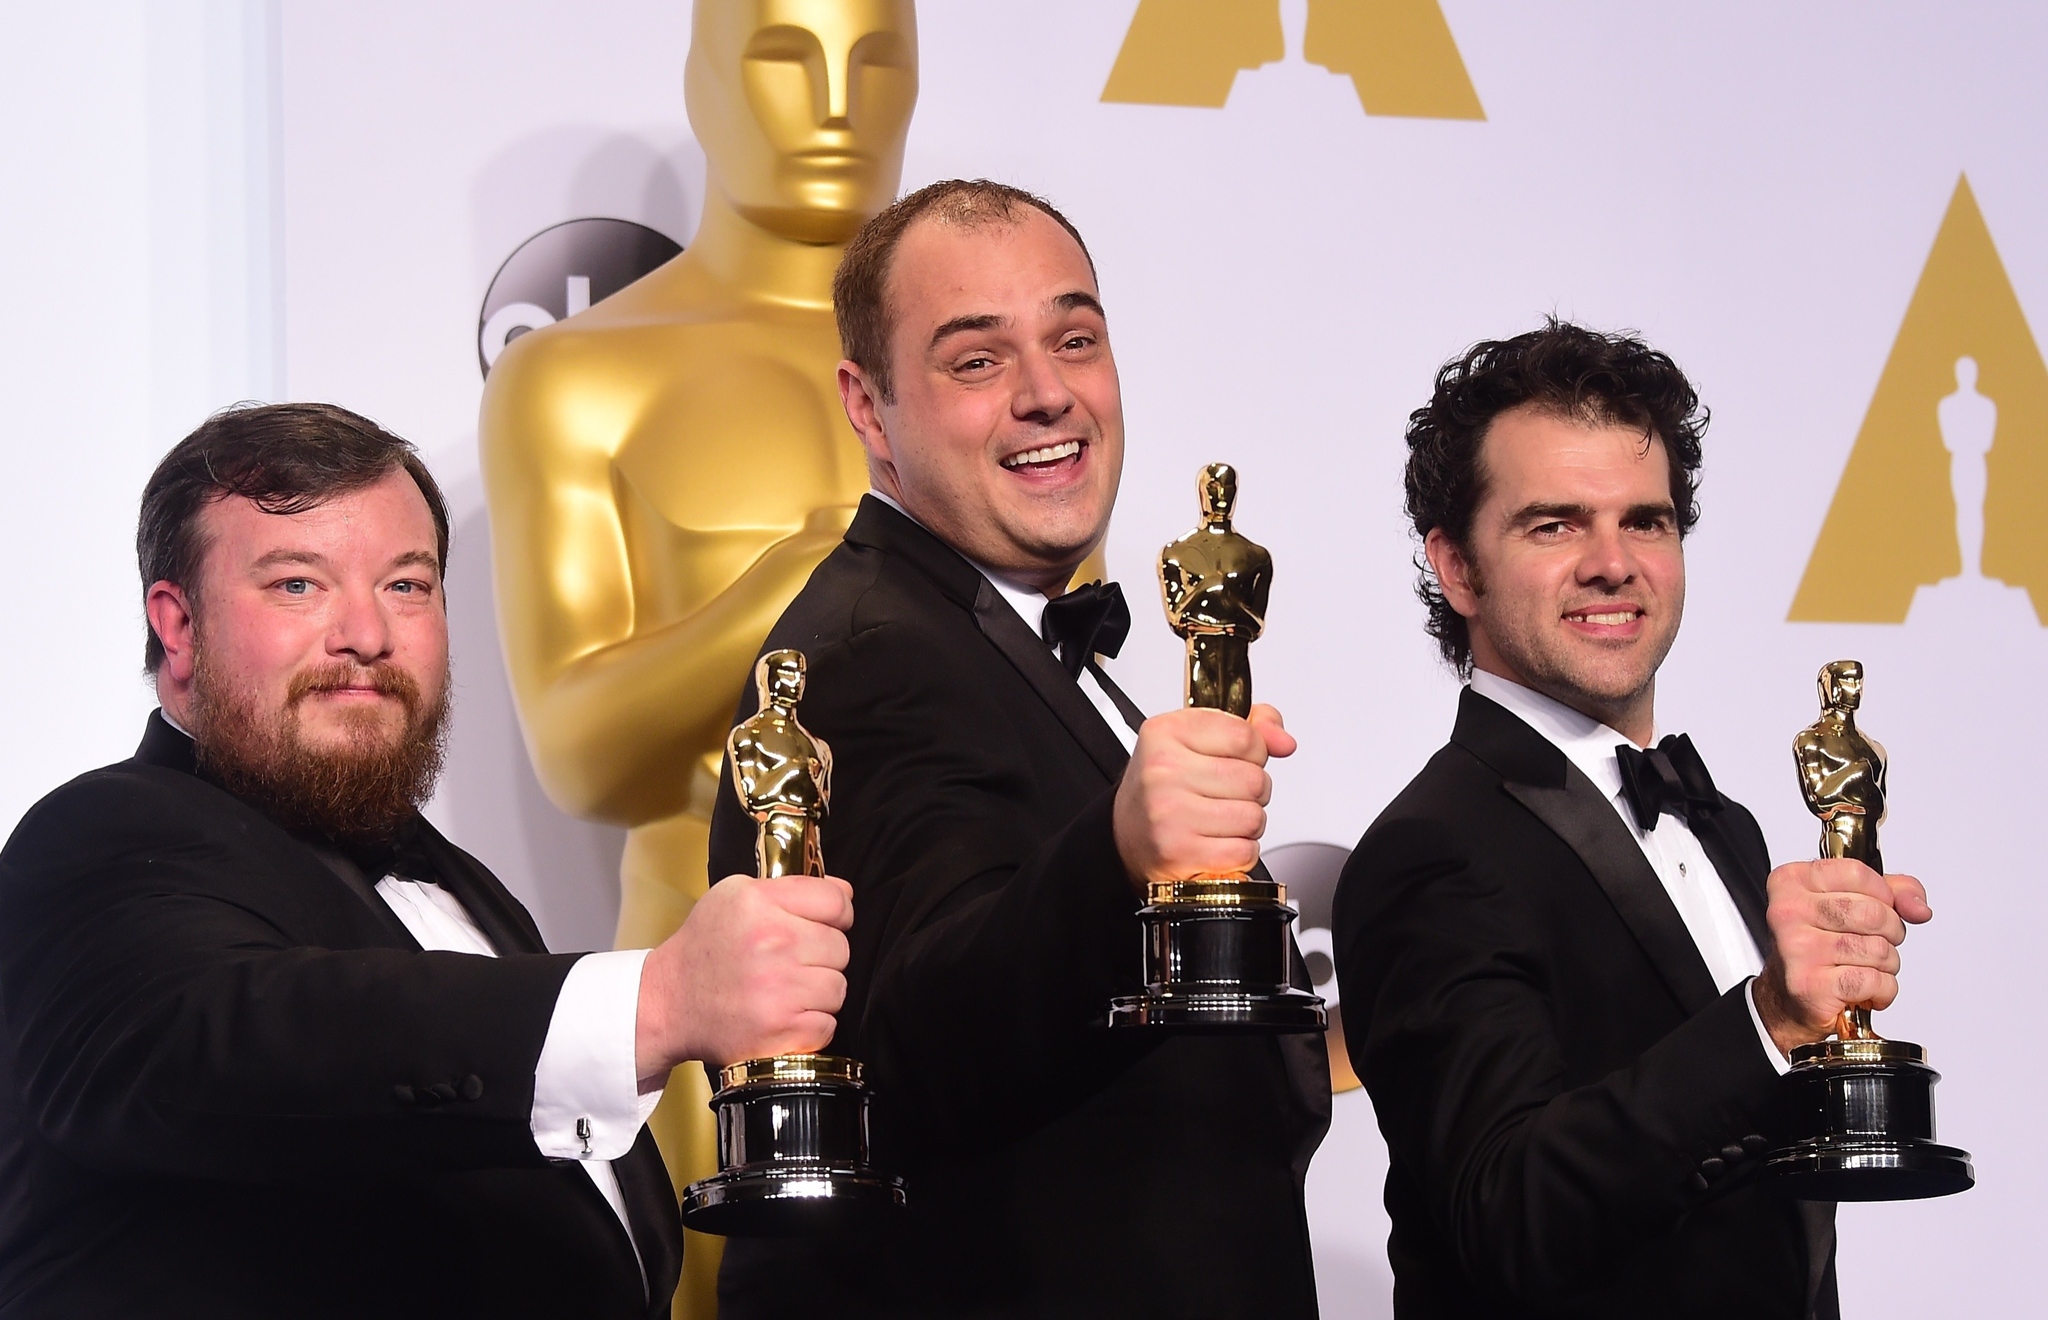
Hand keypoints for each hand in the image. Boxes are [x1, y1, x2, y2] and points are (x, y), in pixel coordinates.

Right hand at [634, 872, 854, 1080]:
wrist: (667, 1004)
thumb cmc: (706, 948)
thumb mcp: (735, 896)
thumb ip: (791, 887)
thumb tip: (844, 892)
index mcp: (759, 902)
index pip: (837, 902)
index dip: (837, 915)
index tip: (823, 926)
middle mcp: (772, 942)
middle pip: (841, 948)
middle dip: (822, 957)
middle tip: (790, 964)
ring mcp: (778, 989)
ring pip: (838, 987)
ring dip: (817, 993)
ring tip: (784, 991)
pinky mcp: (781, 1030)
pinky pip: (827, 1024)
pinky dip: (810, 1026)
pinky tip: (782, 1016)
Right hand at [1112, 703, 1296, 890]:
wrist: (1127, 834)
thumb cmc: (1165, 785)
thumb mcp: (1199, 739)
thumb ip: (1251, 727)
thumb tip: (1284, 742)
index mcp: (1166, 732)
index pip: (1246, 736)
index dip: (1254, 752)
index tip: (1235, 759)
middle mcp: (1163, 771)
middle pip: (1255, 779)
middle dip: (1252, 791)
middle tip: (1224, 794)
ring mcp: (1170, 813)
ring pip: (1254, 817)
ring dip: (1247, 823)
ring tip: (1219, 819)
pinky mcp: (1181, 852)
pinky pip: (1244, 850)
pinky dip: (1239, 851)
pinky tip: (1215, 842)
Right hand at [1752, 858, 1930, 1055]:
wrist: (1788, 998)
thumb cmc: (1819, 947)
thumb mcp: (1851, 902)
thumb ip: (1892, 891)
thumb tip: (1918, 907)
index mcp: (1792, 882)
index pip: (1856, 872)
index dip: (1883, 893)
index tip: (1879, 907)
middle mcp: (1788, 912)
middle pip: (1872, 913)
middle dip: (1891, 932)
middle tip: (1876, 942)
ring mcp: (1797, 948)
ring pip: (1878, 949)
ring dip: (1887, 964)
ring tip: (1866, 967)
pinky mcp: (1810, 985)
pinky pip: (1873, 981)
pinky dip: (1882, 989)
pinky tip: (1866, 989)